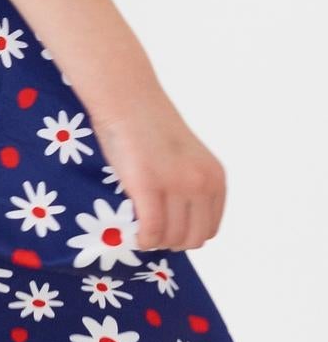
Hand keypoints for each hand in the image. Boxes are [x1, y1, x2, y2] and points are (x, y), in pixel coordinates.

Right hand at [90, 93, 225, 251]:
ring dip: (154, 240)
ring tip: (139, 230)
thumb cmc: (148, 127)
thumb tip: (179, 224)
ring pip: (172, 238)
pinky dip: (143, 238)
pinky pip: (151, 231)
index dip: (185, 235)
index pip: (209, 229)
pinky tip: (134, 234)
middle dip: (171, 242)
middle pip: (192, 239)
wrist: (127, 99)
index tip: (165, 230)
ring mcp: (177, 185)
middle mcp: (202, 183)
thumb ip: (190, 186)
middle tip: (149, 231)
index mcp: (215, 178)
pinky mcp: (149, 186)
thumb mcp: (185, 159)